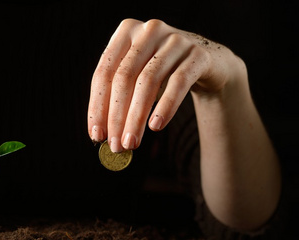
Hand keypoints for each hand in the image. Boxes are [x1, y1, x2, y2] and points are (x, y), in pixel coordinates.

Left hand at [88, 19, 237, 152]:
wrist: (207, 62)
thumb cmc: (163, 73)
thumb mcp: (137, 77)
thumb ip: (118, 98)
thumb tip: (101, 134)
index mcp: (126, 32)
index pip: (103, 73)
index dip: (98, 106)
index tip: (96, 135)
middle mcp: (149, 30)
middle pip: (124, 77)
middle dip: (117, 116)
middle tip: (115, 145)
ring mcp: (175, 40)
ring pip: (148, 81)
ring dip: (137, 117)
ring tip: (132, 142)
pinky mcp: (198, 55)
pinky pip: (178, 83)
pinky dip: (166, 106)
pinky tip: (156, 126)